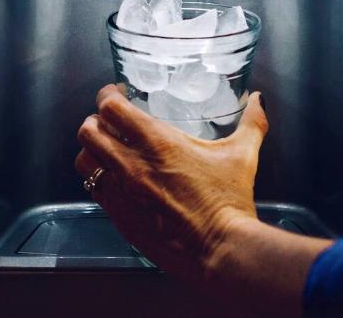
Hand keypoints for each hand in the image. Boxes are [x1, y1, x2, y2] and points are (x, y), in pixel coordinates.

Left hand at [74, 84, 267, 281]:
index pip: (110, 107)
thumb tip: (258, 102)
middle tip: (109, 120)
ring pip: (84, 160)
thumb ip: (251, 123)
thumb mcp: (242, 155)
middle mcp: (131, 165)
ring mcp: (121, 193)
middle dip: (95, 120)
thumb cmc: (228, 202)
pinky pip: (93, 190)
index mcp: (157, 142)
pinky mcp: (119, 217)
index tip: (115, 94)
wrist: (220, 249)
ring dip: (92, 150)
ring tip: (106, 148)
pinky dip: (99, 178)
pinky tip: (115, 178)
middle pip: (88, 130)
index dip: (107, 96)